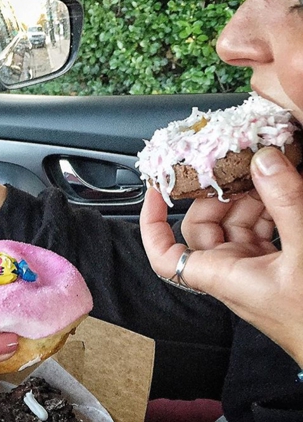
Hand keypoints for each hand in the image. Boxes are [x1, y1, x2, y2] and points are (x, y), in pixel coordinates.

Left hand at [140, 147, 302, 367]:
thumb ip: (285, 204)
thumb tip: (264, 162)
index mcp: (221, 276)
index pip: (164, 254)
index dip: (152, 223)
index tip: (155, 191)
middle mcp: (229, 272)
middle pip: (203, 226)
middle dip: (217, 195)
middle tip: (236, 165)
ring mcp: (250, 268)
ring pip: (233, 224)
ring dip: (247, 197)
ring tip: (267, 171)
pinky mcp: (272, 265)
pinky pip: (258, 230)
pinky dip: (268, 209)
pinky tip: (284, 192)